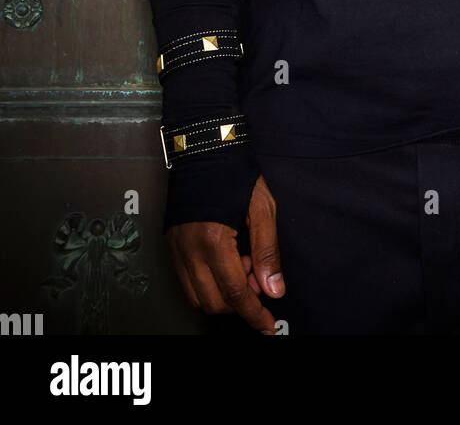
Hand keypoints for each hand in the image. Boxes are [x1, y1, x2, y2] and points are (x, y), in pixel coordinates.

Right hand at [166, 175, 283, 333]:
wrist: (203, 146)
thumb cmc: (234, 172)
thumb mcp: (262, 208)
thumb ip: (268, 251)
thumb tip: (274, 289)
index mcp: (214, 239)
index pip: (235, 294)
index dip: (254, 315)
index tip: (267, 326)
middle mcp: (189, 249)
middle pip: (215, 303)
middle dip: (241, 302)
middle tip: (258, 275)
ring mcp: (176, 249)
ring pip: (198, 298)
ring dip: (223, 294)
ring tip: (241, 263)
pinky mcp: (170, 246)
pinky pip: (186, 283)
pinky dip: (207, 284)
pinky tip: (224, 262)